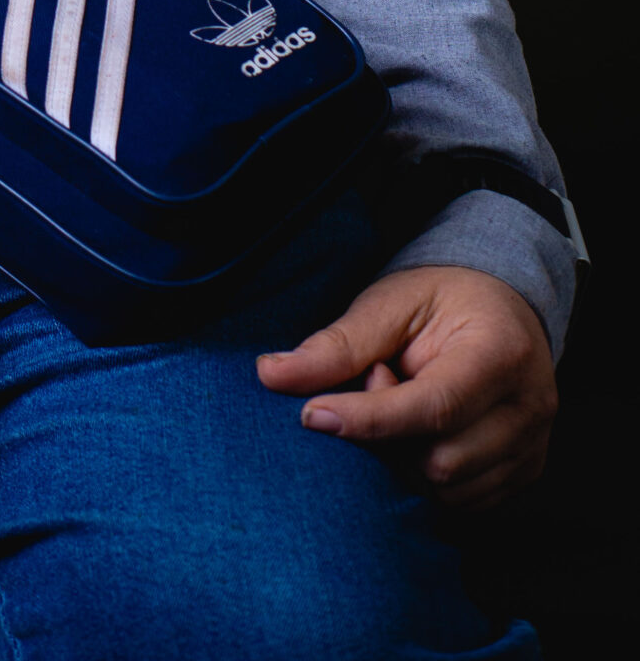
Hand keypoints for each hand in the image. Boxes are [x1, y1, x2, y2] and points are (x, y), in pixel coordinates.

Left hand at [257, 264, 555, 508]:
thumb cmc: (440, 299)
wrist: (500, 305)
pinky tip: (419, 432)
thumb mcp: (388, 303)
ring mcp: (533, 447)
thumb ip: (337, 344)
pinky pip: (463, 503)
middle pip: (439, 460)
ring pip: (448, 490)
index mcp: (500, 353)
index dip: (368, 419)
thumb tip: (270, 375)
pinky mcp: (524, 473)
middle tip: (376, 378)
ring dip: (404, 459)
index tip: (311, 416)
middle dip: (386, 435)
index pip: (434, 406)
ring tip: (402, 401)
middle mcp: (529, 407)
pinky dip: (425, 477)